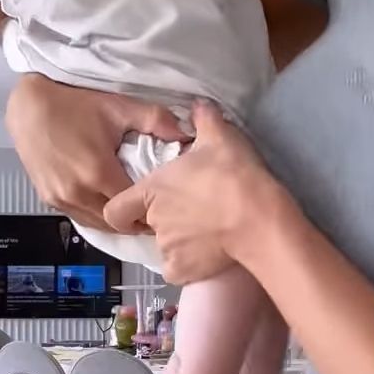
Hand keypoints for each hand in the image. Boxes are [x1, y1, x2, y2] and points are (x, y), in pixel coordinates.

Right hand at [5, 76, 186, 228]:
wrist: (29, 105)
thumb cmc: (73, 104)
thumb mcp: (118, 107)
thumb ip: (155, 120)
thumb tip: (186, 133)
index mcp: (98, 174)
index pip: (132, 207)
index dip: (149, 207)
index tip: (162, 203)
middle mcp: (77, 193)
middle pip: (115, 223)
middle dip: (134, 220)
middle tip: (150, 209)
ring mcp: (60, 199)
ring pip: (96, 224)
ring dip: (114, 221)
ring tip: (130, 209)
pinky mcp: (48, 199)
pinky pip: (79, 217)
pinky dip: (95, 215)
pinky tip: (106, 202)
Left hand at [105, 103, 273, 282]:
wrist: (257, 218)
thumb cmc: (233, 174)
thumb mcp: (219, 136)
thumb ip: (204, 118)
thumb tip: (199, 103)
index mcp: (152, 190)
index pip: (116, 208)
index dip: (125, 208)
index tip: (143, 205)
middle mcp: (153, 221)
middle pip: (148, 224)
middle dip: (164, 219)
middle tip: (192, 210)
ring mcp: (167, 248)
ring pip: (165, 246)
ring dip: (179, 240)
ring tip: (207, 230)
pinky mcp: (183, 270)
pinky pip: (177, 270)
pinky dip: (187, 265)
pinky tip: (206, 253)